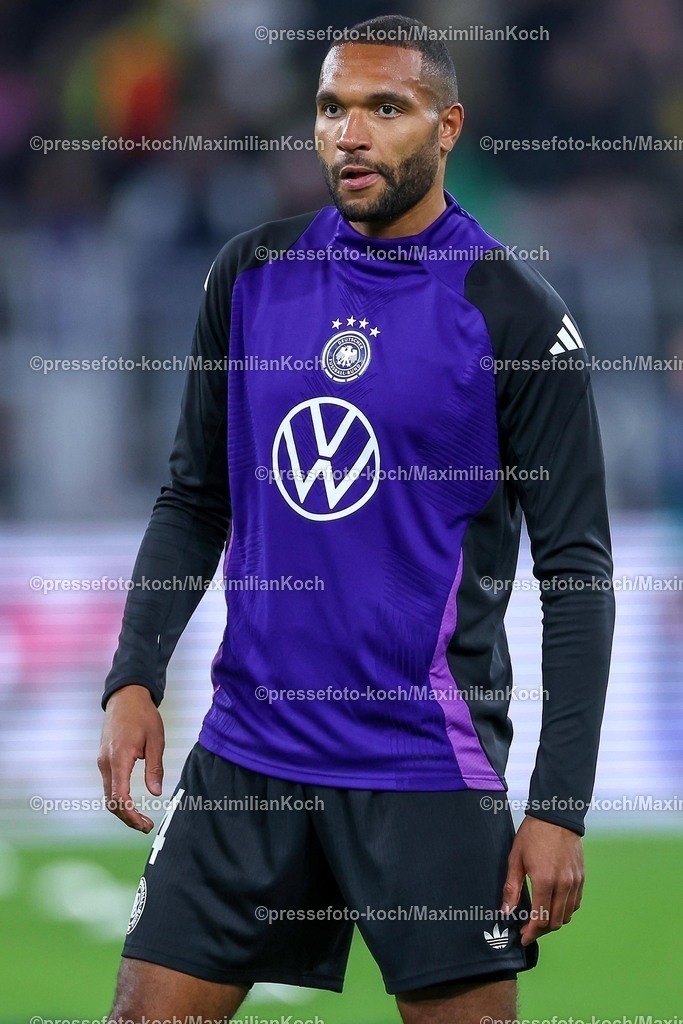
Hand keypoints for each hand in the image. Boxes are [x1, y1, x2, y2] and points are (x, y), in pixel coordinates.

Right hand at [97, 684, 164, 831]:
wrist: (125, 697)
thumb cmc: (143, 716)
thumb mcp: (156, 740)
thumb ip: (155, 768)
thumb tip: (156, 793)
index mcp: (119, 758)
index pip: (119, 796)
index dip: (130, 815)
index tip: (144, 825)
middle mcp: (106, 763)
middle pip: (111, 801)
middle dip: (127, 818)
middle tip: (146, 827)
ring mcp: (102, 761)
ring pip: (108, 795)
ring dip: (122, 810)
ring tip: (141, 819)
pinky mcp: (104, 760)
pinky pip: (108, 785)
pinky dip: (118, 798)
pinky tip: (131, 803)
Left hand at [500, 815, 583, 944]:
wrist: (556, 816)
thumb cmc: (533, 835)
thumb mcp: (516, 859)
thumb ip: (511, 888)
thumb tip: (506, 912)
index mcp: (545, 881)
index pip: (540, 919)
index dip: (531, 933)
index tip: (523, 937)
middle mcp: (563, 885)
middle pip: (555, 922)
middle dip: (541, 930)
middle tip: (529, 929)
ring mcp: (575, 882)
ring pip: (567, 915)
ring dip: (554, 922)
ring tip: (540, 919)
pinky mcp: (581, 878)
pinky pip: (576, 903)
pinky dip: (566, 910)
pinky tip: (554, 906)